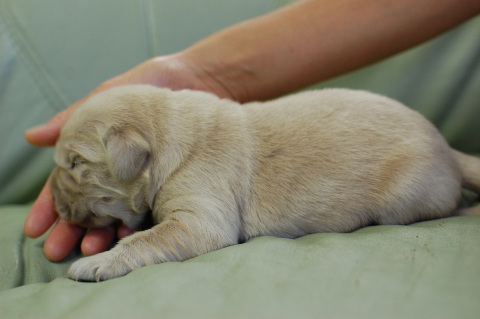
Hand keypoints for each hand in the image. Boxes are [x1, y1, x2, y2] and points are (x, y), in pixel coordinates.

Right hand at [24, 53, 232, 261]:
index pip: (67, 185)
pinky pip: (149, 209)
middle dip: (71, 228)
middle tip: (57, 250)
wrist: (196, 82)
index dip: (50, 206)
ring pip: (116, 213)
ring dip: (101, 232)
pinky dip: (137, 224)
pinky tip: (130, 236)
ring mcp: (141, 179)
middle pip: (88, 206)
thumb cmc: (150, 85)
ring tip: (92, 247)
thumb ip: (74, 117)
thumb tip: (32, 137)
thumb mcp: (110, 97)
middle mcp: (117, 169)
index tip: (36, 229)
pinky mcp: (166, 183)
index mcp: (98, 151)